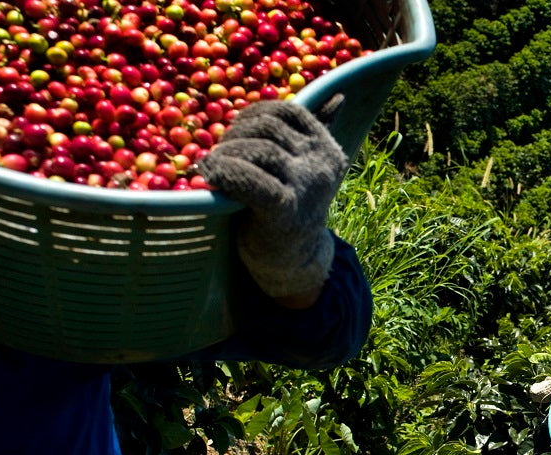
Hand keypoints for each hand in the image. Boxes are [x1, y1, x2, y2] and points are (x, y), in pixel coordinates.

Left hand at [199, 98, 347, 301]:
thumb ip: (317, 133)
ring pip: (257, 148)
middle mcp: (321, 163)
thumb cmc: (292, 207)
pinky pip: (248, 177)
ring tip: (211, 167)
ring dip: (225, 153)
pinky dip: (224, 171)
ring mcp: (306, 185)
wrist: (293, 262)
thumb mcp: (307, 167)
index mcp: (326, 148)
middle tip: (218, 154)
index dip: (253, 114)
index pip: (287, 110)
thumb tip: (339, 97)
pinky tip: (211, 176)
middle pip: (267, 127)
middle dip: (234, 135)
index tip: (236, 134)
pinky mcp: (284, 208)